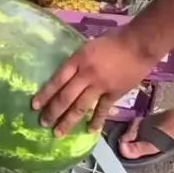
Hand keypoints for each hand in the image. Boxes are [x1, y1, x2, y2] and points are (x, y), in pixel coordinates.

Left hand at [33, 32, 151, 136]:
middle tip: (44, 124)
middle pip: (66, 97)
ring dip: (69, 121)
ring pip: (81, 107)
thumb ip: (79, 61)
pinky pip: (102, 110)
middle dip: (53, 112)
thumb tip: (69, 75)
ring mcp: (100, 86)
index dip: (45, 94)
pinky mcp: (114, 94)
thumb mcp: (89, 46)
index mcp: (79, 59)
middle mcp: (86, 74)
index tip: (35, 106)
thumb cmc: (114, 40)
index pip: (57, 80)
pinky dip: (95, 121)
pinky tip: (89, 131)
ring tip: (59, 133)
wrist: (138, 45)